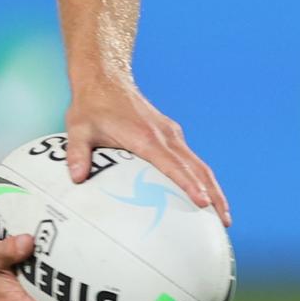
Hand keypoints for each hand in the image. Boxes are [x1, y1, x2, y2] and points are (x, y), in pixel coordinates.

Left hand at [65, 81, 229, 226]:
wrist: (105, 78)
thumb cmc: (91, 105)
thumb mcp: (78, 128)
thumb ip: (77, 152)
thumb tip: (76, 177)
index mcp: (146, 136)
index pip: (173, 164)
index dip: (189, 184)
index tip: (203, 202)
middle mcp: (165, 135)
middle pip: (197, 168)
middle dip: (214, 195)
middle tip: (223, 222)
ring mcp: (170, 134)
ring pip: (199, 164)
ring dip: (213, 188)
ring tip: (222, 216)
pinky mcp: (170, 134)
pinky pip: (191, 158)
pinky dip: (201, 178)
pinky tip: (203, 194)